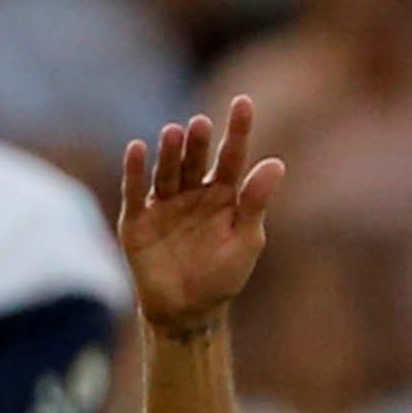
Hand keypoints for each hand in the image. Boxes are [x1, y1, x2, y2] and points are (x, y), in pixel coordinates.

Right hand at [117, 98, 286, 339]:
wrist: (189, 310)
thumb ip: (256, 203)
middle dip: (199, 142)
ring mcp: (164, 202)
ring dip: (170, 152)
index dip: (238, 130)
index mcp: (225, 194)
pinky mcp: (137, 218)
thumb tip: (276, 163)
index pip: (233, 156)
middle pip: (197, 160)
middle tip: (201, 124)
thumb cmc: (223, 275)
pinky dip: (134, 170)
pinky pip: (135, 190)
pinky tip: (136, 148)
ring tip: (174, 132)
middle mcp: (193, 191)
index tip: (244, 102)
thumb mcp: (246, 241)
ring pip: (168, 170)